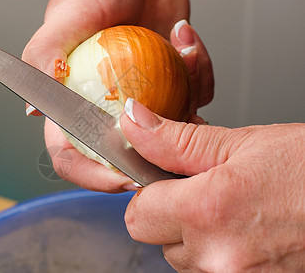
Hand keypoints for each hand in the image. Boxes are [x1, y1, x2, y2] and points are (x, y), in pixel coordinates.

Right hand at [23, 0, 213, 190]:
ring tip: (181, 48)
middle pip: (127, 155)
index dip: (90, 175)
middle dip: (155, 153)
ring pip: (171, 130)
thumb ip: (44, 57)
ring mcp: (144, 98)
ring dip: (186, 97)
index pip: (72, 153)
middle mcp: (109, 107)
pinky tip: (185, 37)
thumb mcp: (66, 17)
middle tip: (173, 125)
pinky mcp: (173, 83)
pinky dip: (198, 69)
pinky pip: (194, 95)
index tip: (120, 179)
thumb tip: (32, 108)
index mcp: (74, 102)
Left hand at [121, 99, 304, 271]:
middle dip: (170, 212)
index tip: (165, 179)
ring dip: (195, 235)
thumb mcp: (242, 143)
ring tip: (233, 210)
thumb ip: (175, 139)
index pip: (137, 214)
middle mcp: (218, 257)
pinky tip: (245, 230)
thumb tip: (134, 121)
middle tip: (203, 190)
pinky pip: (210, 272)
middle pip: (157, 238)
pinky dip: (218, 252)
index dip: (148, 192)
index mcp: (209, 211)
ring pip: (182, 258)